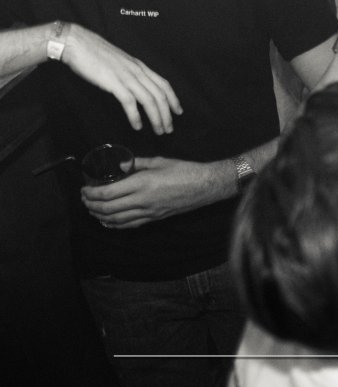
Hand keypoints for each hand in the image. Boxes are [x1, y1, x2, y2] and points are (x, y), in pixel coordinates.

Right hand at [59, 25, 181, 134]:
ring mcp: (126, 76)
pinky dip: (135, 116)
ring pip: (149, 100)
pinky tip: (137, 126)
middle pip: (160, 95)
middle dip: (167, 114)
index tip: (178, 111)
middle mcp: (137, 71)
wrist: (78, 43)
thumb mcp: (120, 63)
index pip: (164, 84)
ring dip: (156, 117)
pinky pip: (129, 102)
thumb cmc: (95, 53)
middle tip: (169, 129)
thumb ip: (129, 73)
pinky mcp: (113, 82)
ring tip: (159, 130)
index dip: (173, 99)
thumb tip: (134, 87)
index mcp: (140, 66)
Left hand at [81, 156, 222, 228]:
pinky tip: (107, 220)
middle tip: (84, 198)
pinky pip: (128, 225)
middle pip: (107, 208)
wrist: (205, 186)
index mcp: (142, 183)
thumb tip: (118, 166)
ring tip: (91, 209)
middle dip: (91, 205)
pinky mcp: (153, 218)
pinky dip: (113, 224)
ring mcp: (148, 212)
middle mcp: (142, 200)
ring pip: (115, 220)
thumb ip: (136, 164)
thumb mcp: (159, 161)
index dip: (91, 193)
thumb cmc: (184, 170)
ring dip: (99, 215)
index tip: (85, 188)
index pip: (107, 193)